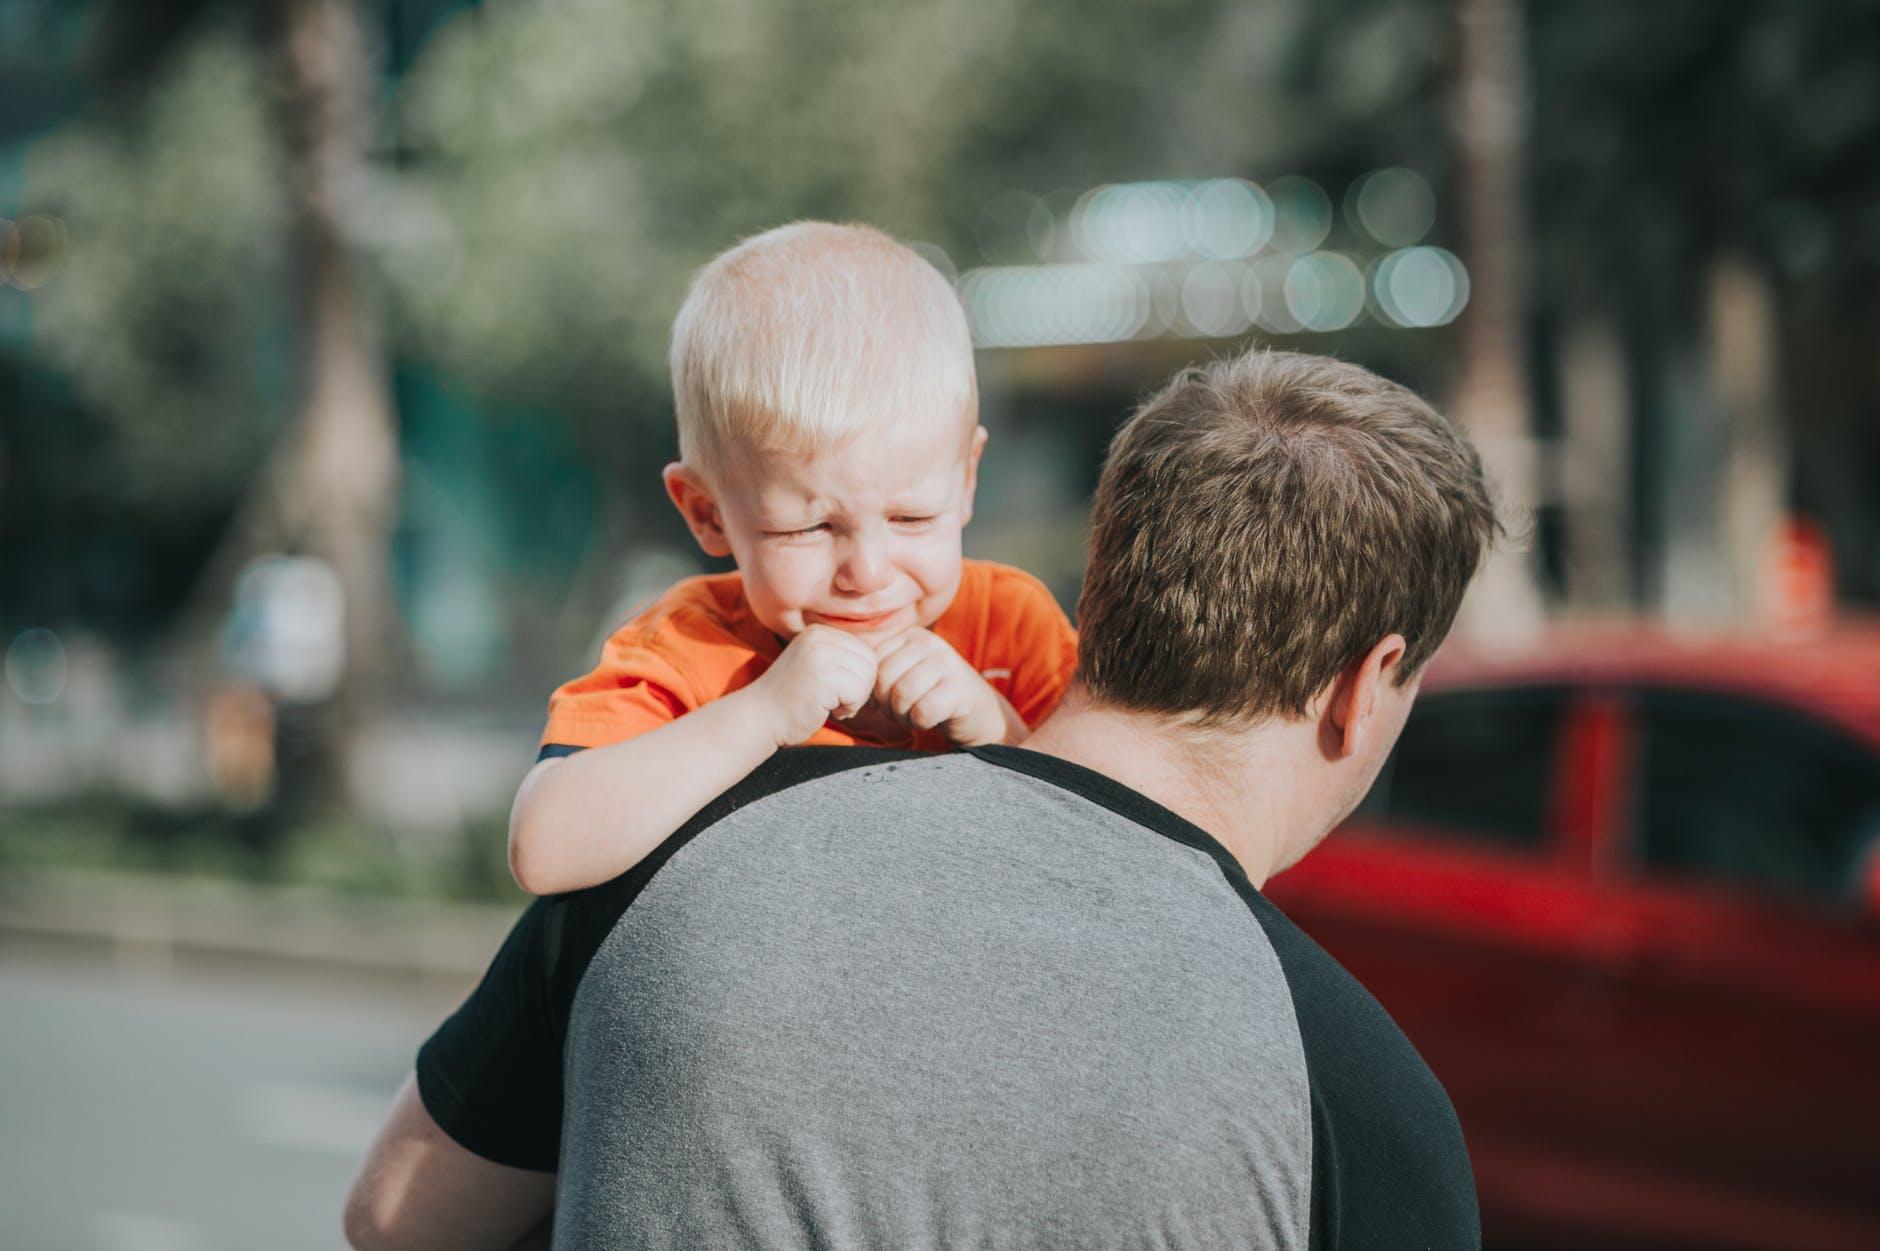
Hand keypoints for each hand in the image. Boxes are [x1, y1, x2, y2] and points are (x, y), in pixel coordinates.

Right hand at [749, 625, 879, 746]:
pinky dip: (848, 708)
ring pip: (867, 678)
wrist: (758, 718)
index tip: (835, 690)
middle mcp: (820, 637)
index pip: (865, 651)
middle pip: (870, 663)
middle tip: (833, 700)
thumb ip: (843, 659)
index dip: (858, 677)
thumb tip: (888, 663)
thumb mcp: (818, 666)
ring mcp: (820, 655)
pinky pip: (858, 693)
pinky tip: (825, 709)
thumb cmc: (792, 699)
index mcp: (820, 631)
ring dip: (854, 699)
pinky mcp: (822, 676)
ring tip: (828, 703)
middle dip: (859, 688)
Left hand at [870, 628, 1008, 746]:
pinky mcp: (960, 689)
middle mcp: (930, 644)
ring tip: (914, 716)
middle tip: (902, 712)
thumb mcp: (904, 674)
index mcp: (912, 635)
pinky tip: (930, 720)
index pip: (873, 663)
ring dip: (903, 716)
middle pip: (884, 679)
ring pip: (902, 695)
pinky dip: (920, 723)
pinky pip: (923, 711)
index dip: (874, 690)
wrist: (978, 712)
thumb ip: (878, 672)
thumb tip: (847, 686)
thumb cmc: (930, 695)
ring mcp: (948, 664)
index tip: (888, 701)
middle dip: (887, 705)